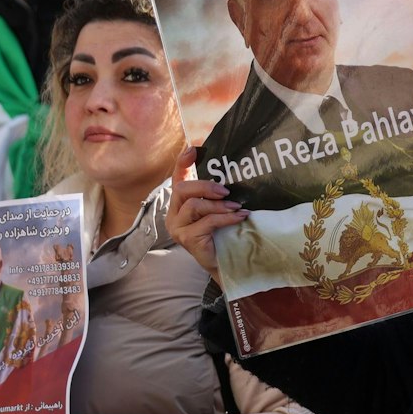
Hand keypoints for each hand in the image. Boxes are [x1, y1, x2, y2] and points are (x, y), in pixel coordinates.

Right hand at [168, 147, 245, 284]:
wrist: (225, 264)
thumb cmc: (221, 235)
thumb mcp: (217, 210)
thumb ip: (215, 195)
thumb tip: (229, 175)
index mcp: (178, 204)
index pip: (176, 179)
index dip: (182, 163)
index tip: (193, 149)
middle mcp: (173, 215)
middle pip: (182, 189)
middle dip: (205, 186)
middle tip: (226, 190)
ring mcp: (177, 228)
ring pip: (194, 205)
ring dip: (218, 205)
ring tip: (236, 206)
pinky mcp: (187, 239)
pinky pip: (206, 222)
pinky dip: (225, 218)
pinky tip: (239, 216)